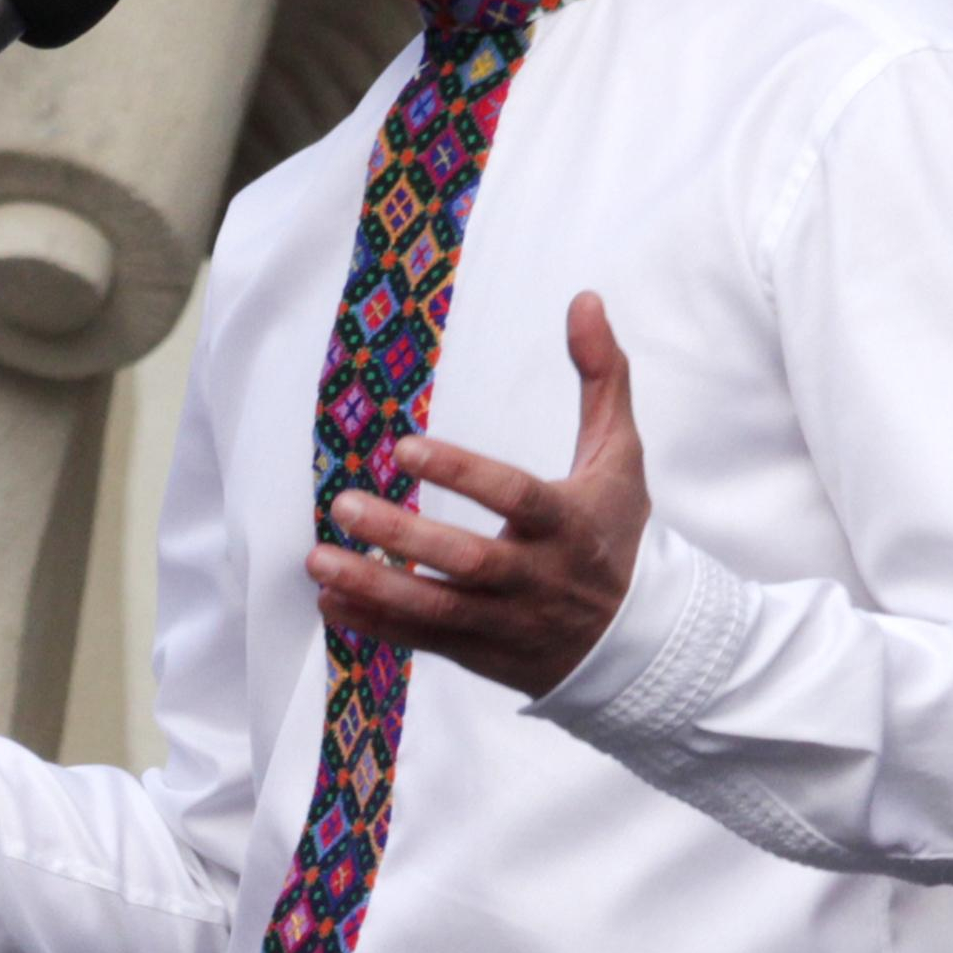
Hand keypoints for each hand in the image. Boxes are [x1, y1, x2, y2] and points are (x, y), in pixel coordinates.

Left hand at [306, 291, 648, 697]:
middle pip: (469, 560)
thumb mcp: (620, 456)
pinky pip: (425, 643)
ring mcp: (509, 621)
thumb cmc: (614, 532)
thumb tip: (584, 299)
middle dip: (404, 536)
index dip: (461, 473)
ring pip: (438, 610)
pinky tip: (330, 599)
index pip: (514, 495)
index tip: (403, 448)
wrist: (636, 641)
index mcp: (569, 523)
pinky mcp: (483, 653)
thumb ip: (602, 378)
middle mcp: (538, 577)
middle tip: (343, 504)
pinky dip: (376, 625)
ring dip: (374, 587)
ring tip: (316, 559)